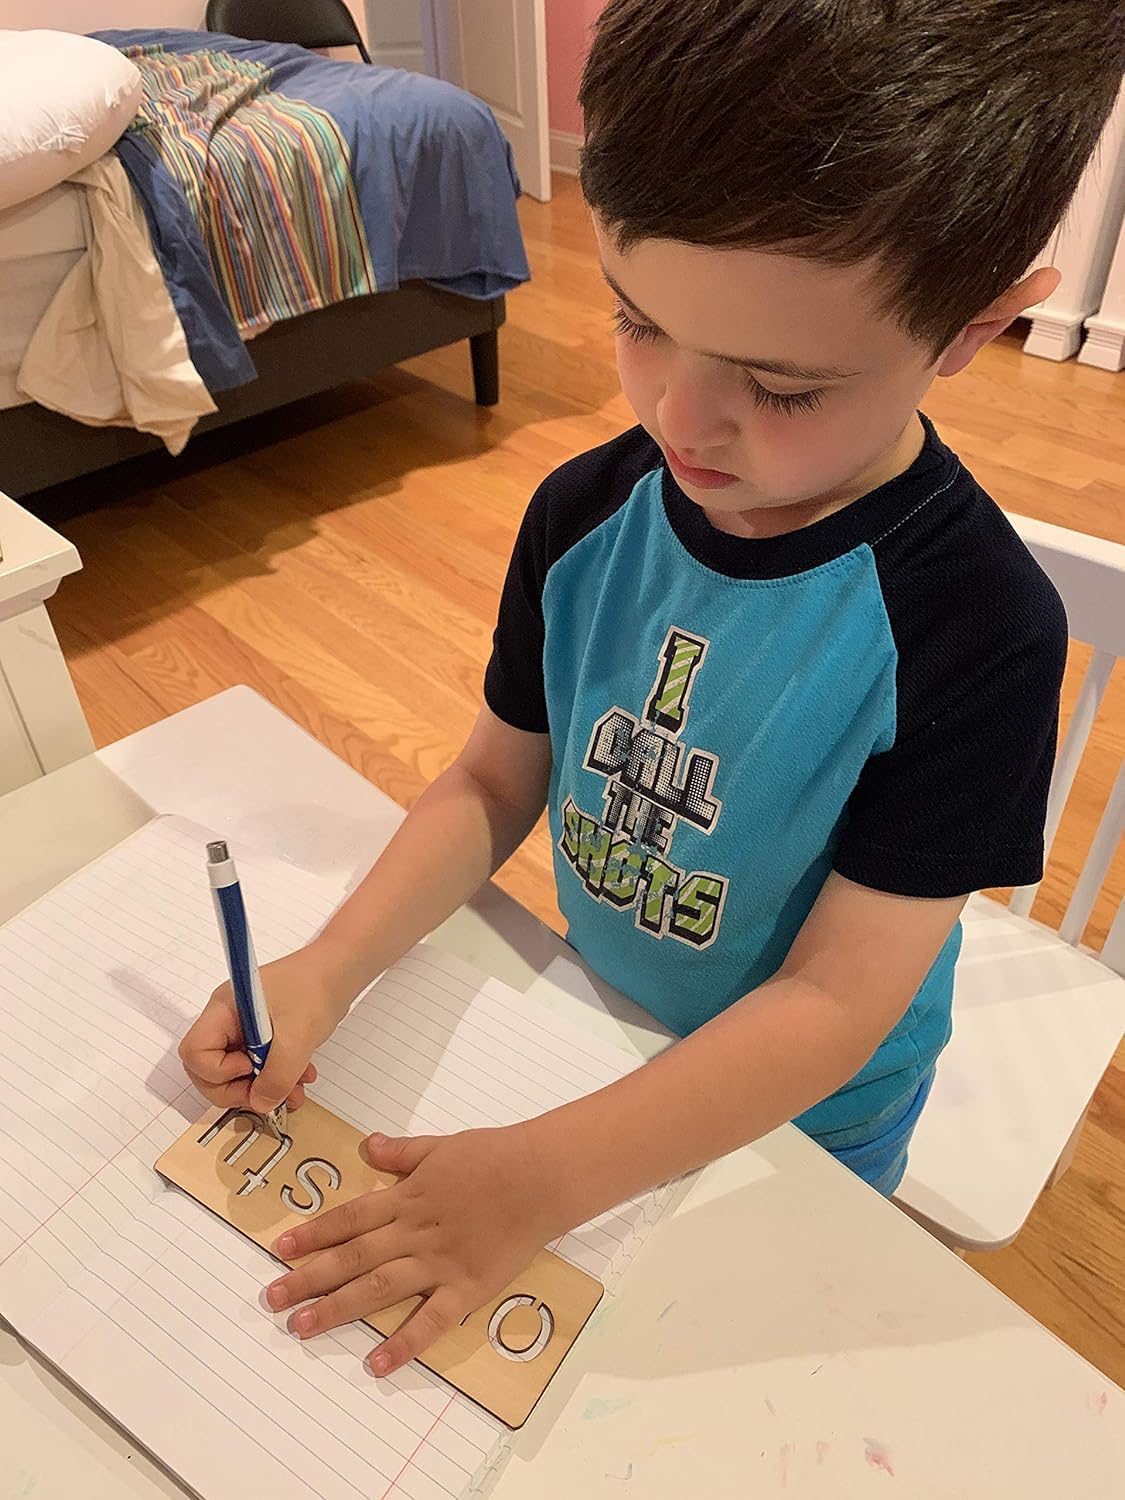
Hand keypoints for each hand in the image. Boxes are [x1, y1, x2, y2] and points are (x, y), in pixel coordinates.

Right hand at [178, 941, 352, 1113]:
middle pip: (208, 1070)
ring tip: (297, 1090)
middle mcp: (227, 1020)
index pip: (195, 1052)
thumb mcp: (297, 1038)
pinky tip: (302, 1076)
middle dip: (239, 1089)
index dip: (218, 1071)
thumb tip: (261, 1104)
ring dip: (264, 1088)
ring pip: (237, 1073)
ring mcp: (244, 1029)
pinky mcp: (263, 1036)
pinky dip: (278, 1078)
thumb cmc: (315, 990)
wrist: (341, 970)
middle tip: (271, 1095)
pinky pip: (259, 1067)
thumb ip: (277, 1077)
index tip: (250, 1068)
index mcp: (223, 1010)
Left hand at [264, 1126, 557, 1375]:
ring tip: (302, 1327)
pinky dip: (404, 1344)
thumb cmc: (494, 1156)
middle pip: (352, 1257)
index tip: (280, 1249)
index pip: (350, 1218)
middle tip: (272, 1298)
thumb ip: (402, 1152)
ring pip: (379, 1288)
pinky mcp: (467, 1287)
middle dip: (308, 1278)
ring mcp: (439, 1262)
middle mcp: (414, 1232)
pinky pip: (431, 1320)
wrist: (541, 1176)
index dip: (313, 1233)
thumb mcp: (441, 1146)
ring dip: (337, 1309)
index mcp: (407, 1197)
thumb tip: (368, 1146)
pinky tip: (377, 1364)